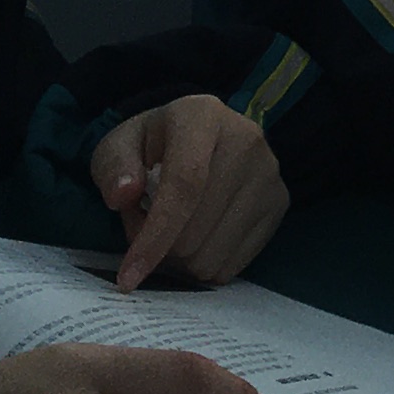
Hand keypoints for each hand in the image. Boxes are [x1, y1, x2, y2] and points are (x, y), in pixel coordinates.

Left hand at [88, 96, 289, 290]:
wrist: (199, 140)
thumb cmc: (152, 147)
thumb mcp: (118, 147)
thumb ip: (113, 167)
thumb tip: (123, 195)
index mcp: (202, 116)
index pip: (185, 183)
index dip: (155, 235)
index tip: (128, 276)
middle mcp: (247, 140)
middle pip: (196, 229)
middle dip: (161, 247)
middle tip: (146, 228)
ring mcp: (269, 174)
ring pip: (212, 255)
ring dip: (181, 260)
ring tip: (174, 229)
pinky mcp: (280, 203)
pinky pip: (232, 266)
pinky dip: (205, 265)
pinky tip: (199, 236)